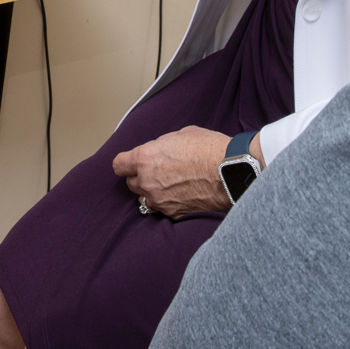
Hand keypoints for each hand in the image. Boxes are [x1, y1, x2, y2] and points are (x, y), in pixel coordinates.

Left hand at [113, 125, 233, 218]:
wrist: (230, 171)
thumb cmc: (209, 148)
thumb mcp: (180, 135)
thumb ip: (161, 146)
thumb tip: (159, 151)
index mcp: (145, 158)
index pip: (119, 165)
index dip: (124, 163)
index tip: (128, 164)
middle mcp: (148, 181)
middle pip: (130, 183)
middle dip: (140, 177)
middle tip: (155, 172)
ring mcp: (159, 199)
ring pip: (144, 199)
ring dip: (151, 192)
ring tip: (168, 185)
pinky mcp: (173, 213)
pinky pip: (161, 208)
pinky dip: (167, 203)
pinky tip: (180, 194)